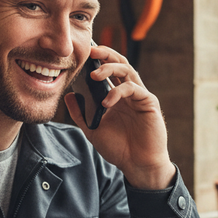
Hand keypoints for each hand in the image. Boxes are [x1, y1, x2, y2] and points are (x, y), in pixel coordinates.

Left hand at [64, 44, 175, 189]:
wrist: (138, 165)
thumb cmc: (119, 148)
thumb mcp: (93, 130)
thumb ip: (80, 114)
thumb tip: (69, 95)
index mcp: (117, 95)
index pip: (108, 70)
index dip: (98, 59)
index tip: (83, 53)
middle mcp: (129, 92)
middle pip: (120, 63)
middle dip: (106, 54)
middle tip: (91, 51)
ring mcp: (140, 96)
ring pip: (127, 71)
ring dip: (110, 69)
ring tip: (94, 75)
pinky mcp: (149, 103)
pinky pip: (133, 89)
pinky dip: (118, 92)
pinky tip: (106, 102)